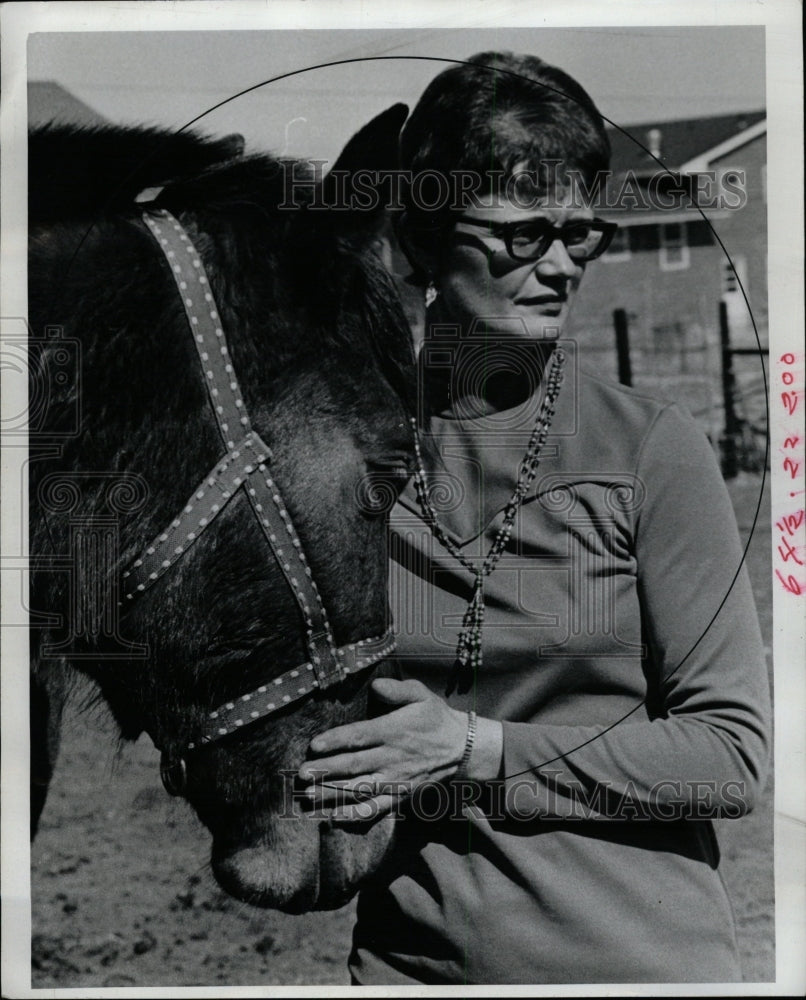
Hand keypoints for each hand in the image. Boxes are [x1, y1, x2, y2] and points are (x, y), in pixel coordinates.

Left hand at [298, 677, 466, 820]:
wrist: (461, 749)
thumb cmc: (435, 718)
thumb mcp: (421, 695)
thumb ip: (398, 690)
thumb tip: (375, 685)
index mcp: (393, 731)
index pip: (360, 737)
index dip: (336, 741)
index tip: (314, 745)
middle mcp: (392, 758)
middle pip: (354, 766)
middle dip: (326, 770)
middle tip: (301, 774)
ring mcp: (395, 781)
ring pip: (359, 790)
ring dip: (332, 794)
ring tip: (309, 796)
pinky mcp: (399, 796)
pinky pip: (374, 809)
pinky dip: (354, 816)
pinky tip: (333, 818)